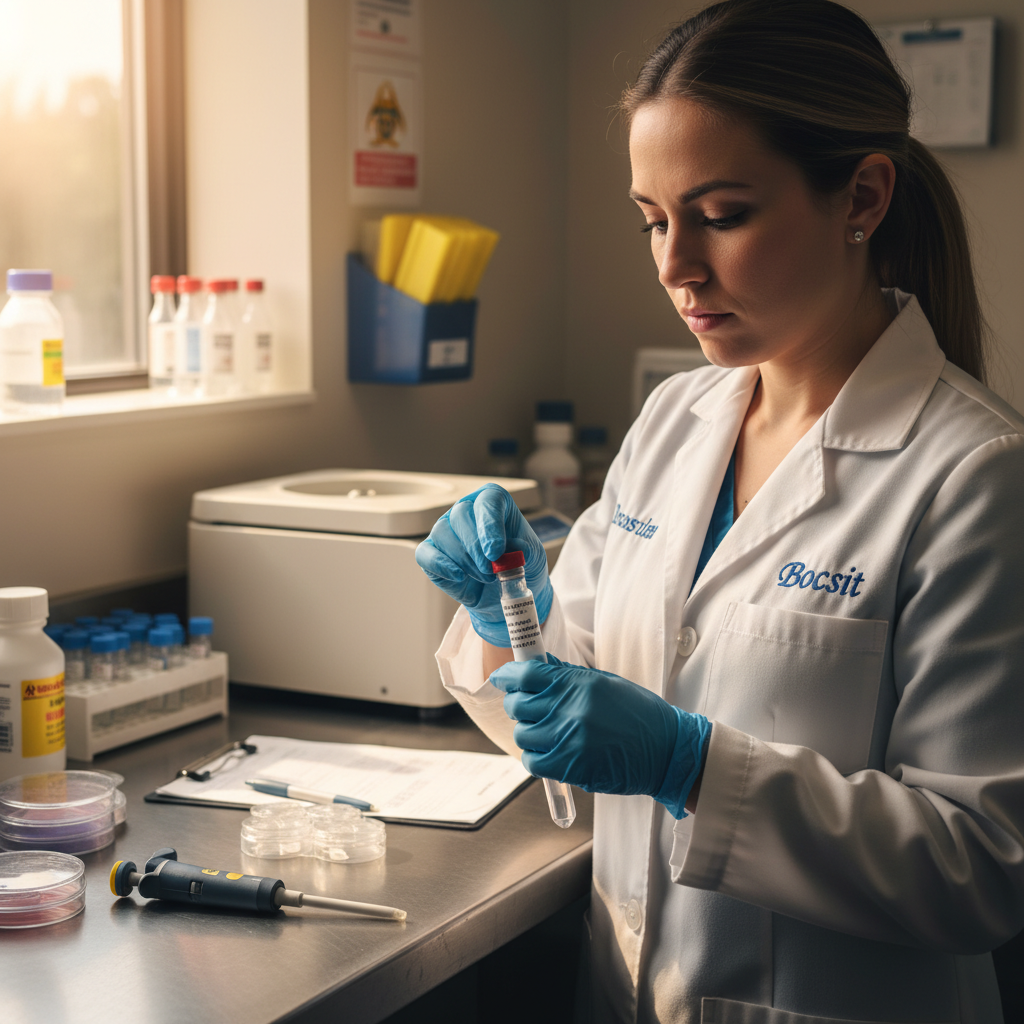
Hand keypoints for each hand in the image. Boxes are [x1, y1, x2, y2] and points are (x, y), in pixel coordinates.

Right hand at [415, 483, 550, 646]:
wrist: (503, 593)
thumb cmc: (517, 565)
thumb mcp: (532, 557)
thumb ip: (524, 549)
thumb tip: (514, 548)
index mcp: (493, 502)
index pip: (488, 500)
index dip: (490, 524)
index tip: (495, 552)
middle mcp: (466, 510)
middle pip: (461, 514)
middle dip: (476, 546)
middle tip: (491, 570)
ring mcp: (445, 529)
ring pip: (443, 534)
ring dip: (465, 560)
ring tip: (486, 577)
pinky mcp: (430, 552)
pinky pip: (425, 554)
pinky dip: (441, 565)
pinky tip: (459, 576)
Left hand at [491, 656, 710, 817]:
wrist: (667, 751)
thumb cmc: (639, 714)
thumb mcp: (605, 683)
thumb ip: (567, 676)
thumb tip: (538, 663)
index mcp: (579, 684)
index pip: (527, 674)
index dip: (508, 676)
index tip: (501, 678)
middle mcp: (570, 709)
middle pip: (518, 704)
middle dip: (517, 705)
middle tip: (528, 708)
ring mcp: (568, 739)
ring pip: (522, 734)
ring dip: (528, 733)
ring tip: (544, 732)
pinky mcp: (570, 767)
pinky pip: (533, 761)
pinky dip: (535, 757)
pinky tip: (548, 752)